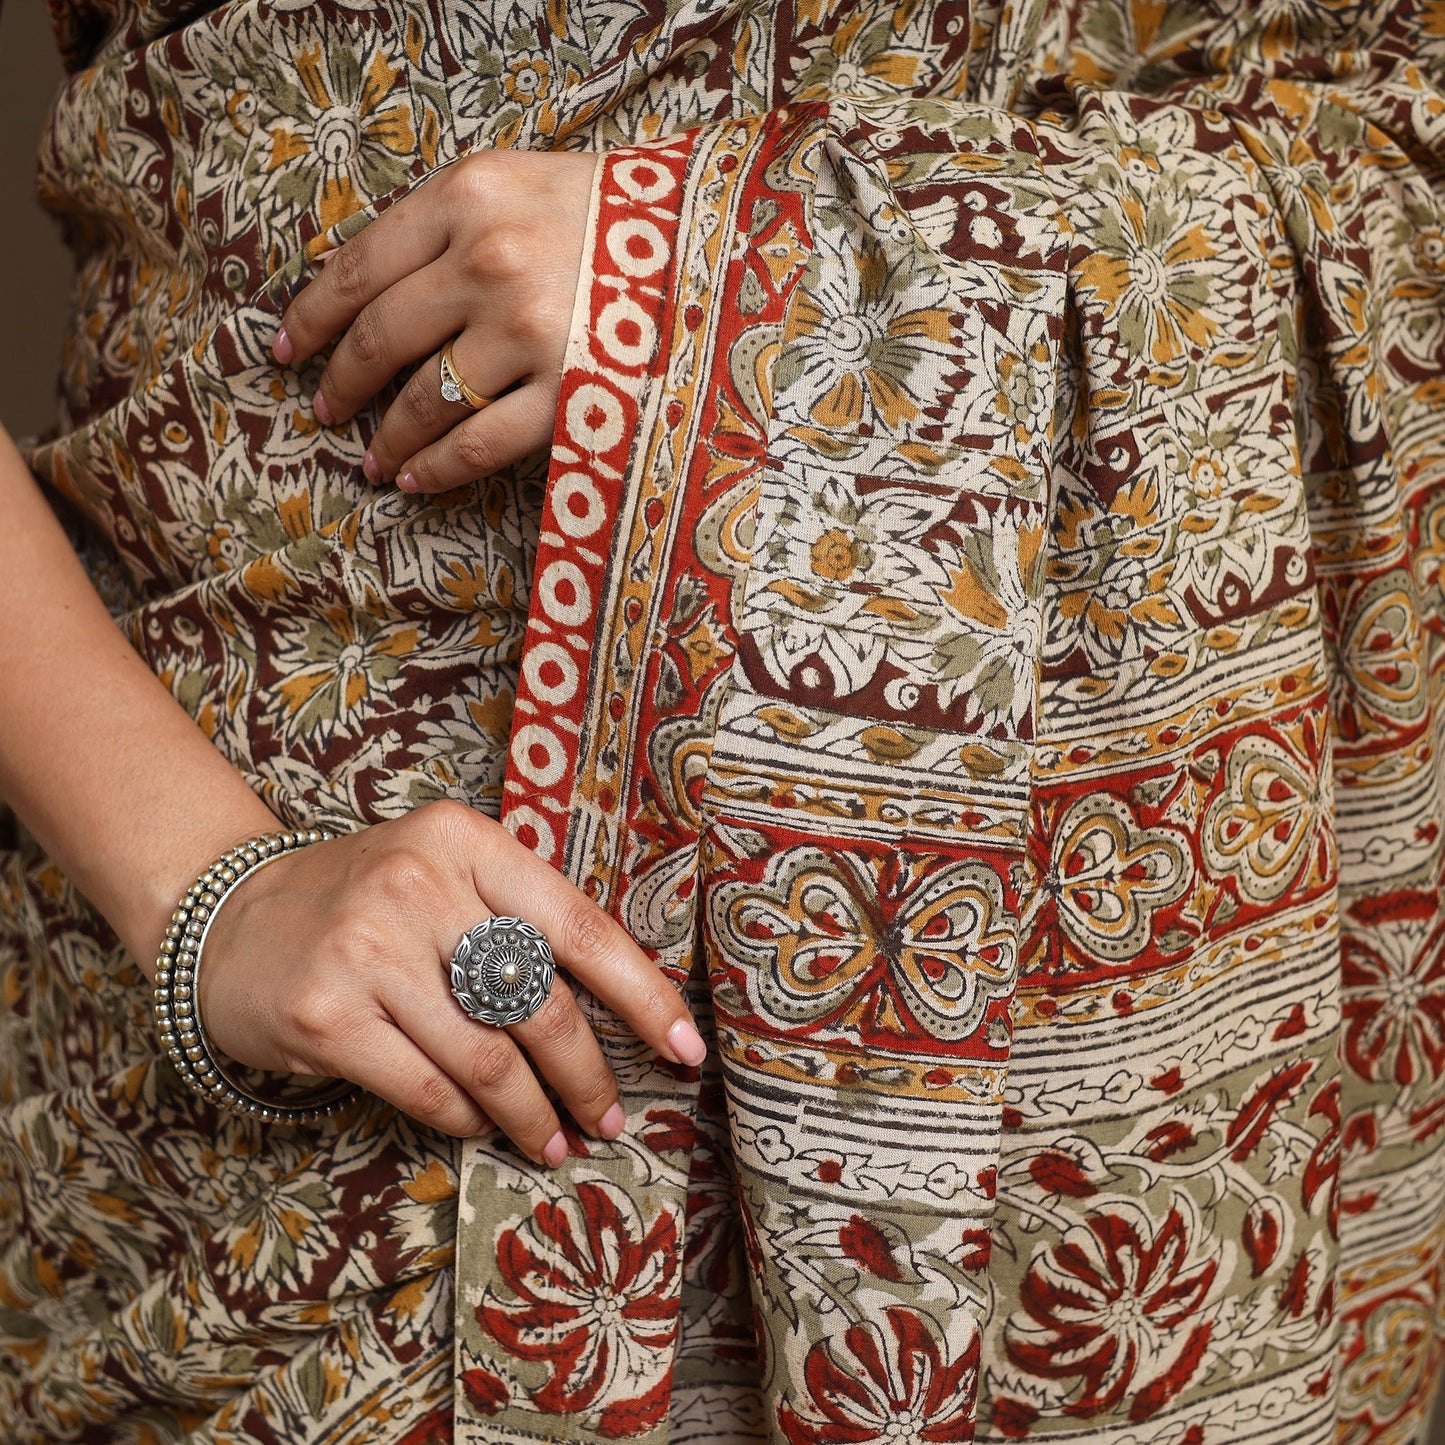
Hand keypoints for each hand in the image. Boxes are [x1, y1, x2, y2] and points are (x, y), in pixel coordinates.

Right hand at [196, 802, 706, 1163]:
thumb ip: (518, 918)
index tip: (686, 1048)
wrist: (233, 920)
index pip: (579, 925)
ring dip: (534, 1113)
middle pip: (539, 1001)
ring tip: (556, 1141)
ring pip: (488, 1057)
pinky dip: (468, 1118)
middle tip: (611, 1119)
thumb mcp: (445, 874)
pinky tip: (486, 1127)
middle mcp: (418, 885)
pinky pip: (428, 1088)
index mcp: (467, 842)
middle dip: (589, 1074)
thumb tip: (621, 1010)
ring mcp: (367, 948)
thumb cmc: (367, 902)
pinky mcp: (327, 1015)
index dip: (642, 995)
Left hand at [273, 149, 596, 493]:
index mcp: (470, 197)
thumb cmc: (613, 215)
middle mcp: (490, 263)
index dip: (311, 316)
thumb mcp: (523, 182)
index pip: (359, 265)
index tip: (288, 349)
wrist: (716, 246)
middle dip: (342, 384)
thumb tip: (368, 285)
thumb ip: (448, 222)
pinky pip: (481, 445)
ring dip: (387, 439)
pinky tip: (415, 481)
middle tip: (324, 409)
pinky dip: (438, 469)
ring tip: (371, 461)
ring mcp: (531, 334)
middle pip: (381, 338)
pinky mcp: (572, 394)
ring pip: (425, 402)